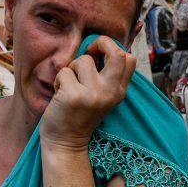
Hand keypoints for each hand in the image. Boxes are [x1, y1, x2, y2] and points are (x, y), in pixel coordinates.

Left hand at [41, 37, 134, 151]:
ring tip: (69, 85)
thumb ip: (106, 76)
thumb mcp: (101, 97)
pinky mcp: (74, 96)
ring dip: (71, 69)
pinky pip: (64, 72)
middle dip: (100, 43)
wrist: (66, 143)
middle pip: (116, 53)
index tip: (99, 55)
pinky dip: (58, 80)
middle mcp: (110, 92)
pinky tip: (60, 95)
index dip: (113, 48)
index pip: (129, 59)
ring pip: (83, 60)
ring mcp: (93, 94)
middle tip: (89, 52)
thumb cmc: (79, 115)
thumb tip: (100, 46)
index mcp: (119, 92)